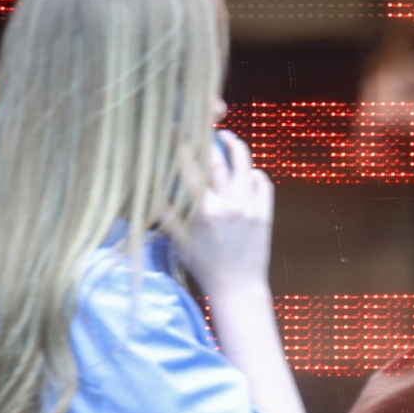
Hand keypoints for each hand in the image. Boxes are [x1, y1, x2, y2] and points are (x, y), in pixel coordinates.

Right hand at [171, 130, 273, 296]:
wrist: (238, 287)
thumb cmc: (204, 265)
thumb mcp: (179, 239)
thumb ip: (165, 212)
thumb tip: (147, 187)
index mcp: (205, 210)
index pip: (190, 168)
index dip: (181, 144)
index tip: (174, 128)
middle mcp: (230, 204)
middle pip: (218, 160)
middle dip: (208, 138)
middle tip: (200, 125)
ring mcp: (251, 207)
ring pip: (245, 164)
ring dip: (235, 146)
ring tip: (226, 136)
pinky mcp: (265, 212)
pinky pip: (263, 181)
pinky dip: (254, 171)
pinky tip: (245, 170)